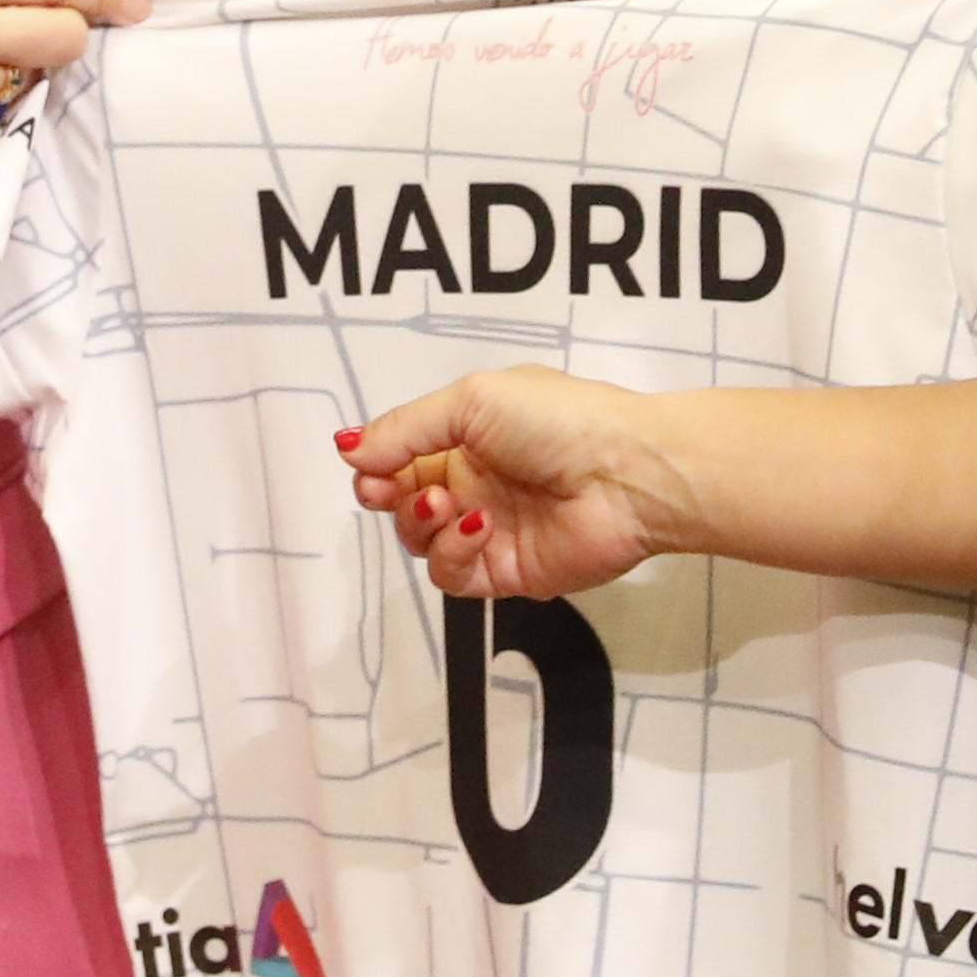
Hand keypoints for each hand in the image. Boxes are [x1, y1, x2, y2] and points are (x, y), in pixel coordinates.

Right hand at [344, 366, 686, 594]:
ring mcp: (490, 529)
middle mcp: (477, 482)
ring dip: (420, 523)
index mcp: (470, 436)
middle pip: (402, 502)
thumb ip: (406, 429)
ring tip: (447, 504)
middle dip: (387, 497)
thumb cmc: (560, 420)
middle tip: (388, 490)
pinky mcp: (507, 571)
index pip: (402, 457)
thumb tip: (349, 447)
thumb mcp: (471, 401)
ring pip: (421, 542)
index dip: (376, 465)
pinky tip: (477, 526)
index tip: (366, 467)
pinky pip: (454, 575)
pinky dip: (453, 552)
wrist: (627, 472)